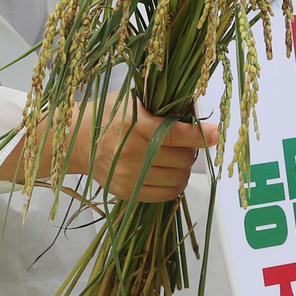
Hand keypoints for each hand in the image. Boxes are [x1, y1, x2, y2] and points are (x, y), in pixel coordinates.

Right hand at [75, 91, 218, 202]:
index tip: (217, 134)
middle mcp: (130, 152)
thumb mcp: (133, 101)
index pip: (174, 133)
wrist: (78, 141)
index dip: (199, 135)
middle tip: (183, 145)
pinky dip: (174, 185)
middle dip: (189, 152)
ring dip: (184, 169)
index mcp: (132, 124)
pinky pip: (166, 195)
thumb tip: (196, 111)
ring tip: (175, 159)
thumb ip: (163, 106)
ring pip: (177, 179)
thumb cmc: (108, 116)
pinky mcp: (126, 191)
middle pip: (181, 159)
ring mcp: (127, 175)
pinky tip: (168, 173)